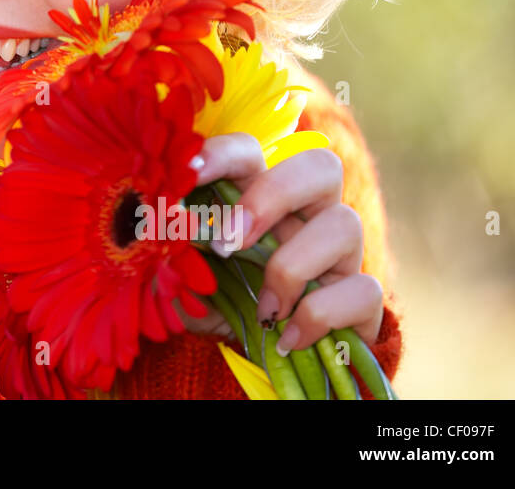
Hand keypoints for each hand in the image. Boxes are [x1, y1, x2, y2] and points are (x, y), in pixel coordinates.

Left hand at [188, 132, 384, 351]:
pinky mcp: (360, 299)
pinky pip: (363, 290)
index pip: (249, 153)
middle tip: (228, 241)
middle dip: (272, 195)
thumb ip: (166, 251)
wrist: (254, 362)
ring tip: (262, 306)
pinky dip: (320, 315)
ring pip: (346, 223)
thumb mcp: (178, 280)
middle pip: (321, 166)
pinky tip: (286, 337)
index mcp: (255, 198)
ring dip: (294, 266)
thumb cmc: (213, 306)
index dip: (221, 154)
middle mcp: (304, 216)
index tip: (185, 173)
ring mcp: (339, 255)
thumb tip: (151, 230)